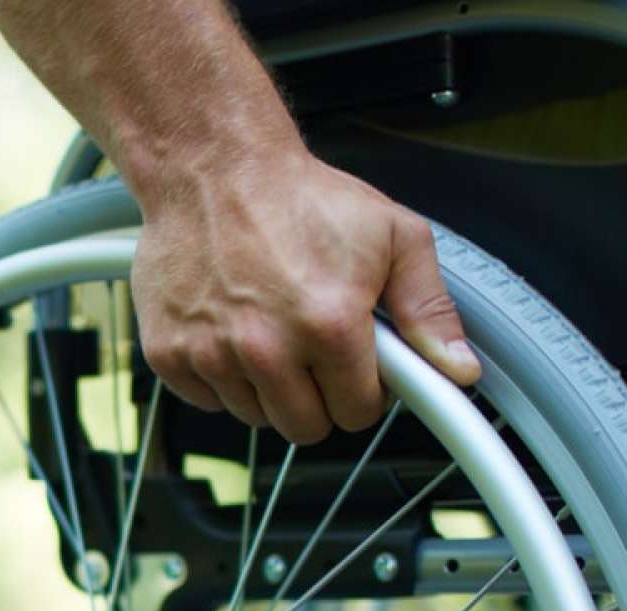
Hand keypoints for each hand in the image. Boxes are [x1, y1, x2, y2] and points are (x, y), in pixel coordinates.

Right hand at [131, 150, 481, 443]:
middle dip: (318, 398)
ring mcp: (211, 353)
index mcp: (328, 324)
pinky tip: (230, 332)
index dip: (363, 391)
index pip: (356, 413)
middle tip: (314, 351)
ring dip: (267, 387)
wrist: (213, 166)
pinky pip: (205, 400)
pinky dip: (220, 376)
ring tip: (270, 330)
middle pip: (304, 428)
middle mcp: (266, 346)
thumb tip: (458, 369)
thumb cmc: (297, 196)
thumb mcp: (393, 236)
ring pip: (254, 417)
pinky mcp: (168, 352)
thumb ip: (429, 309)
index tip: (356, 368)